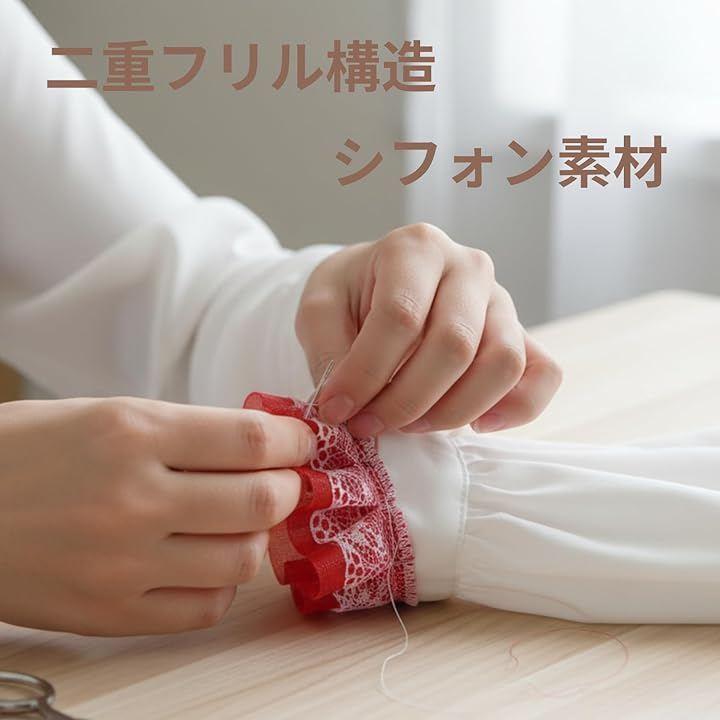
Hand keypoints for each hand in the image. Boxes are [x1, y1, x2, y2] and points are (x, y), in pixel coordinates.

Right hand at [0, 397, 313, 634]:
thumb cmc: (28, 450)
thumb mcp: (105, 415)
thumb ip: (184, 432)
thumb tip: (259, 446)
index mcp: (131, 433)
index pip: (251, 439)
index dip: (295, 439)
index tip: (303, 440)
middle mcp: (133, 498)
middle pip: (260, 501)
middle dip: (290, 487)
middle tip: (286, 480)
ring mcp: (122, 564)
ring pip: (242, 558)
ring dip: (259, 535)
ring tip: (243, 519)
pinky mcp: (110, 613)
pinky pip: (205, 608)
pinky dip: (223, 583)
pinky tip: (208, 561)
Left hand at [296, 223, 561, 436]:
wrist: (378, 286)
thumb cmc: (350, 295)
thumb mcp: (318, 309)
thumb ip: (328, 350)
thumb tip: (347, 404)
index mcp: (416, 248)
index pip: (400, 317)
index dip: (365, 373)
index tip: (334, 409)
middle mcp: (468, 266)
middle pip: (454, 344)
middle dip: (405, 400)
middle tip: (368, 426)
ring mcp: (500, 300)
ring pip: (502, 363)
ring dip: (453, 411)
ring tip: (410, 426)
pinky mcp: (520, 334)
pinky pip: (542, 373)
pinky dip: (517, 408)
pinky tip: (476, 426)